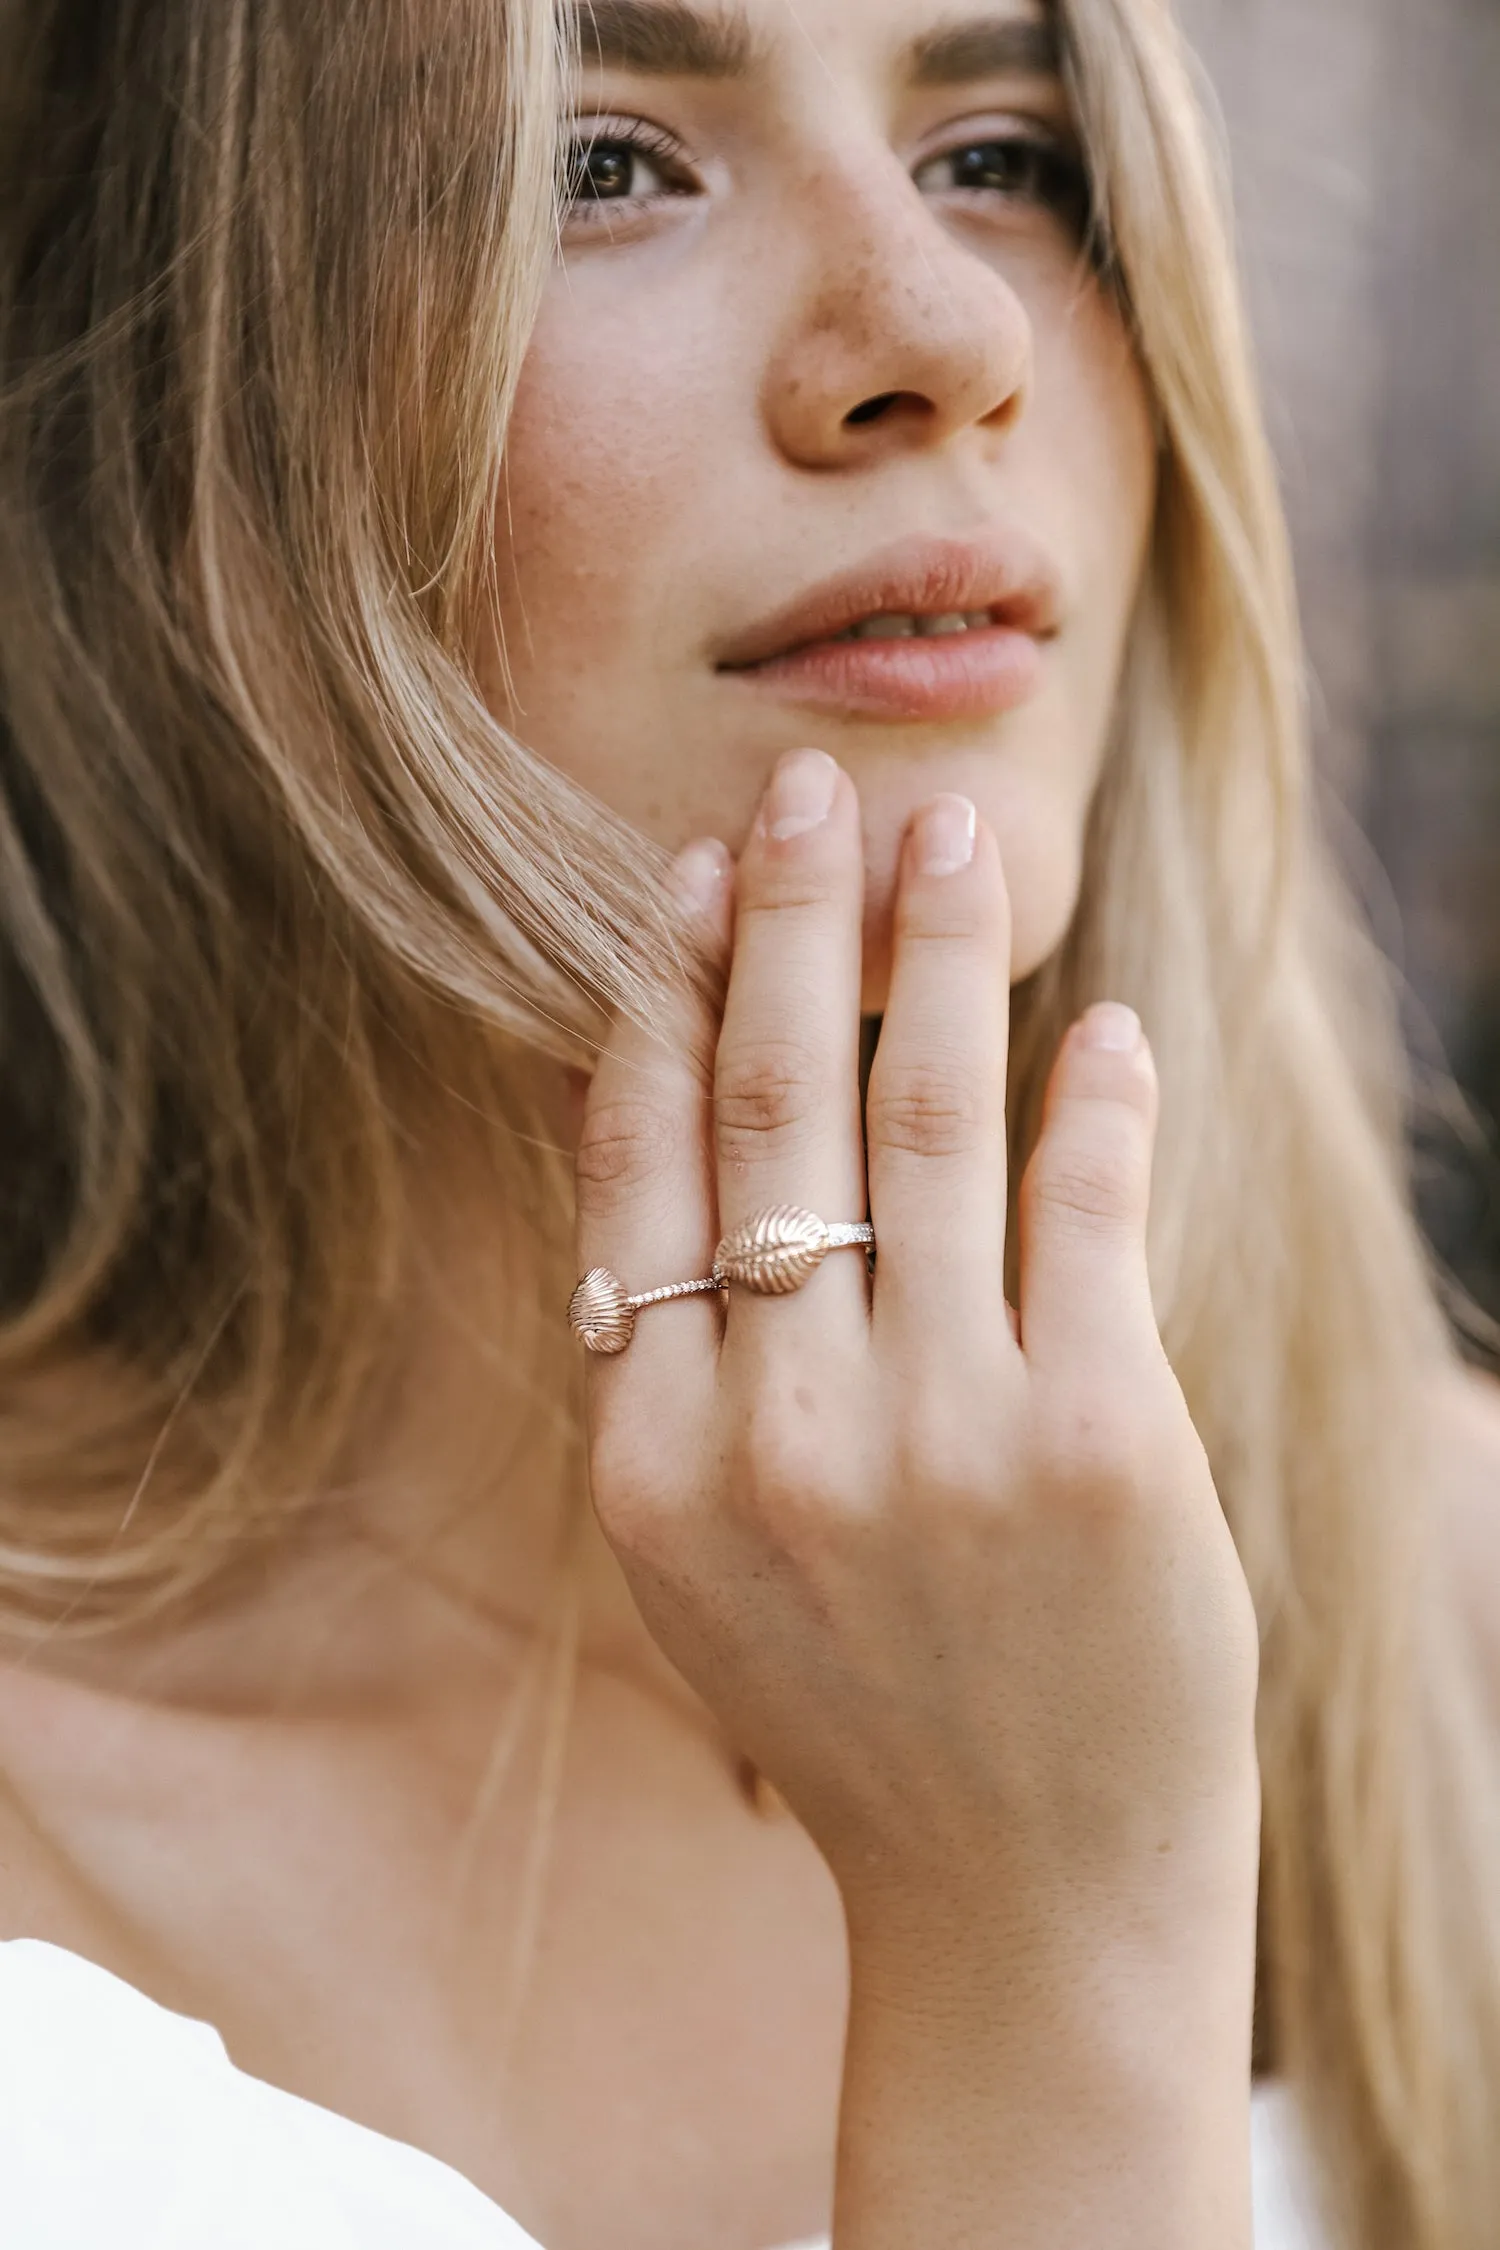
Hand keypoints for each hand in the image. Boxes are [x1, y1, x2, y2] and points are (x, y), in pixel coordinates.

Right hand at [574, 747, 1258, 1953]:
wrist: (1020, 1898)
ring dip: (939, 956)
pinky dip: (1094, 1100)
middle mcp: (778, 1437)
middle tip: (808, 785)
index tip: (687, 878)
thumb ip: (675, 1361)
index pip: (642, 1164)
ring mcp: (942, 1441)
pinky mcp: (1103, 1447)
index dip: (664, 997)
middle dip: (787, 920)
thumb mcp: (707, 1551)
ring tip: (956, 843)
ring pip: (925, 1123)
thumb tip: (657, 1118)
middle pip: (770, 1108)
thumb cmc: (863, 1704)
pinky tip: (1097, 1025)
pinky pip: (1090, 1212)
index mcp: (652, 1459)